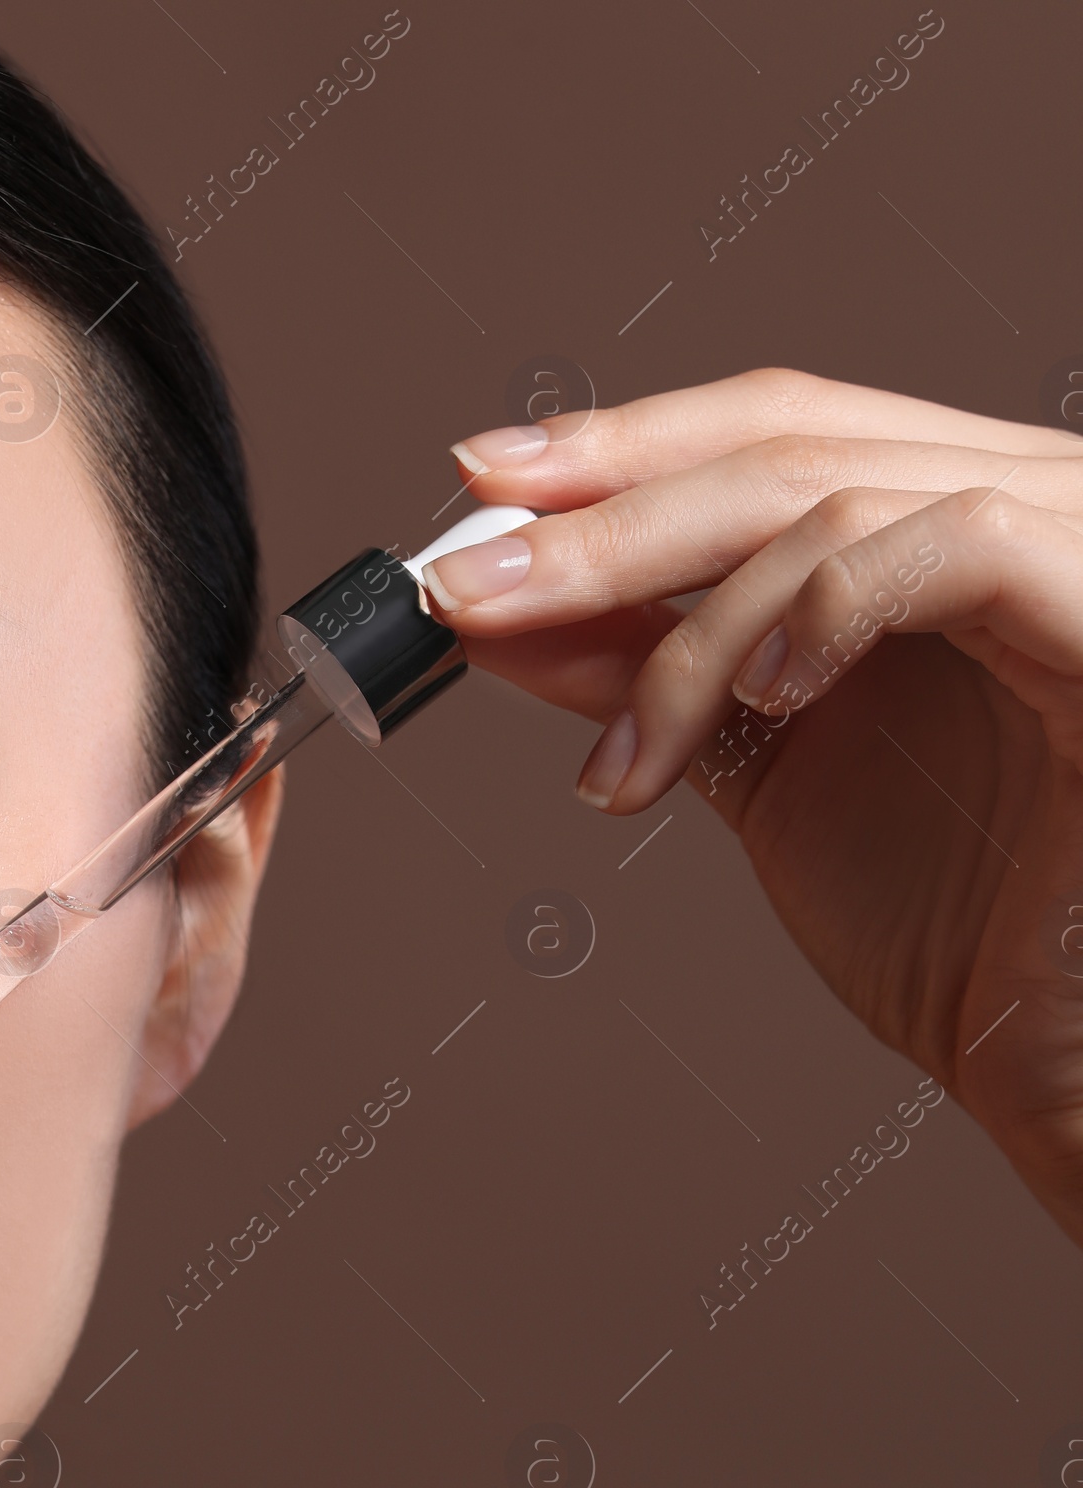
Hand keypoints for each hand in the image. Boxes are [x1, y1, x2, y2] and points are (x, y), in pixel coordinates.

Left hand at [427, 368, 1082, 1244]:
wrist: (1075, 1054)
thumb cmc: (960, 928)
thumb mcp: (771, 772)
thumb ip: (660, 677)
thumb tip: (515, 617)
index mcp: (941, 531)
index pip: (773, 428)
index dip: (621, 447)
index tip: (477, 491)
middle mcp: (1022, 506)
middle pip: (788, 442)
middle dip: (605, 519)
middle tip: (469, 587)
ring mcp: (1079, 550)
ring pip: (843, 497)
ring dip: (687, 622)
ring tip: (620, 758)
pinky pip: (962, 545)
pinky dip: (832, 606)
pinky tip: (764, 697)